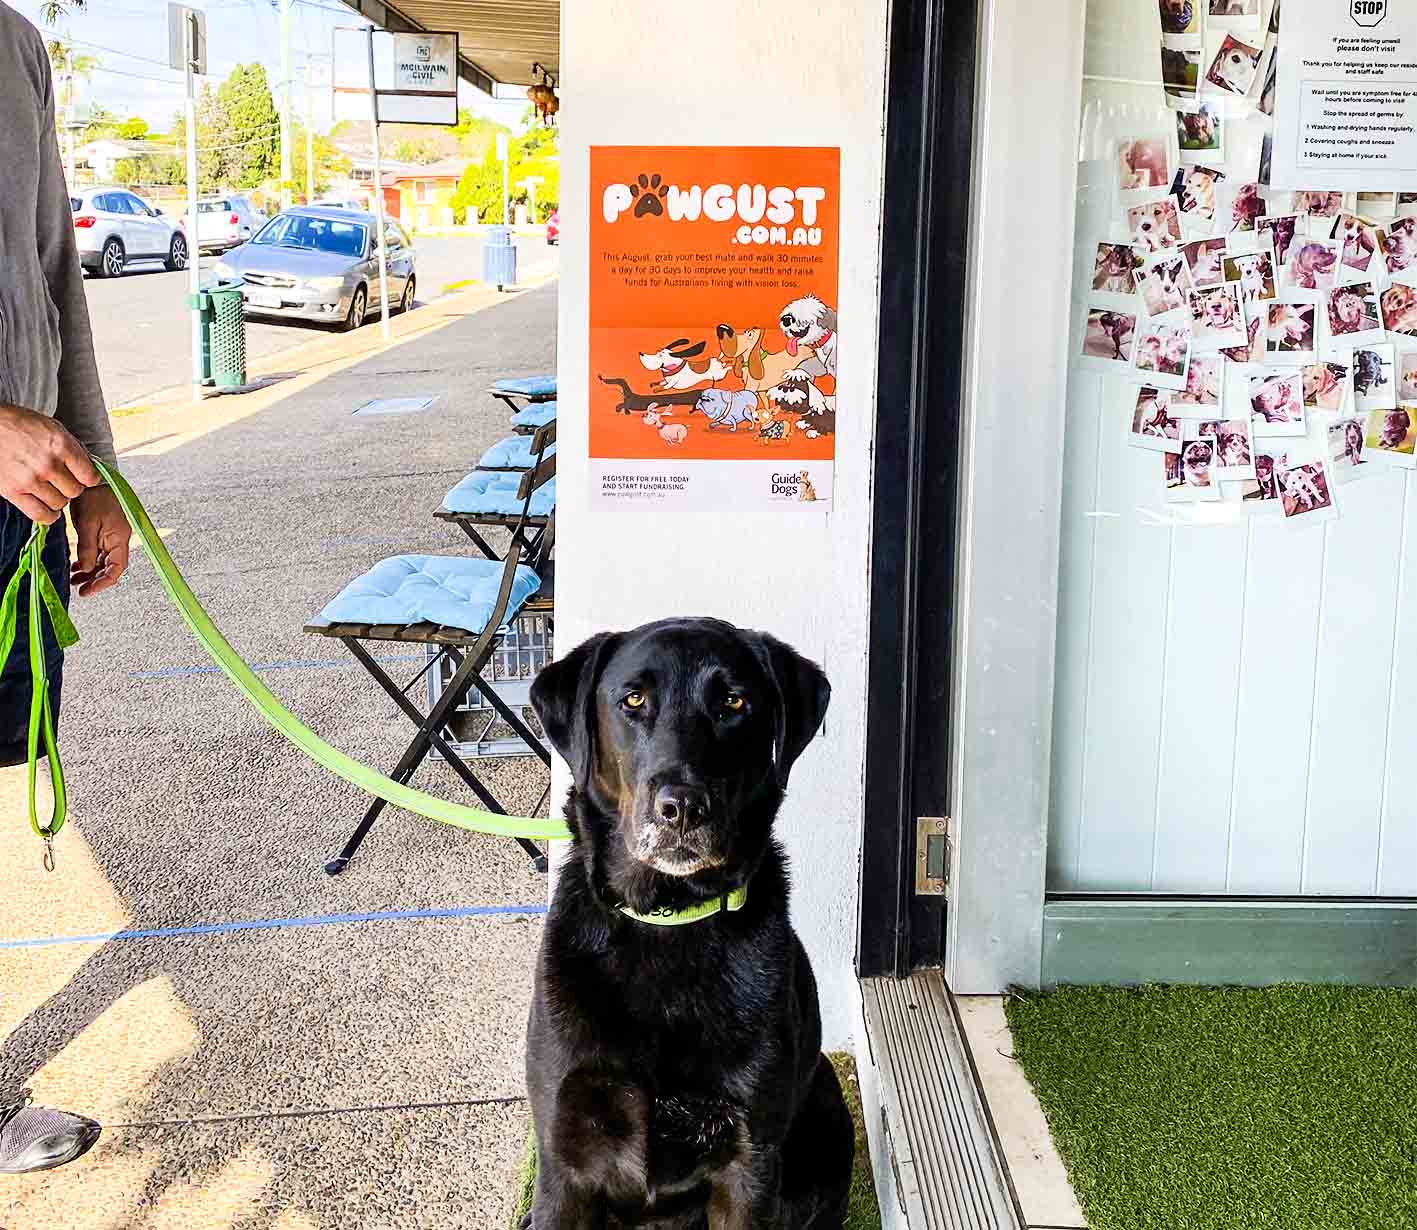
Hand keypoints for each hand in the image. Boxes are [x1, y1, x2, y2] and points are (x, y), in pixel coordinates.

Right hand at [0, 403, 99, 524]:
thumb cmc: (20, 425)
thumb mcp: (53, 428)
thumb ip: (74, 449)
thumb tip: (91, 469)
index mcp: (60, 445)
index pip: (90, 476)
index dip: (88, 478)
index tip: (82, 477)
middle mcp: (47, 464)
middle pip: (75, 491)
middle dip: (71, 486)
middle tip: (61, 480)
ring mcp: (30, 479)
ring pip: (60, 504)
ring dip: (57, 498)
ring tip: (49, 488)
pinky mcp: (13, 491)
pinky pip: (41, 515)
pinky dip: (48, 515)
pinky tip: (47, 505)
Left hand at [69, 484, 129, 596]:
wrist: (95, 478)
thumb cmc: (95, 497)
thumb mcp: (89, 523)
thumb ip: (88, 547)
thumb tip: (86, 568)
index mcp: (119, 539)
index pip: (116, 568)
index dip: (103, 582)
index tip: (87, 590)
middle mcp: (118, 540)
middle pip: (110, 568)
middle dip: (95, 580)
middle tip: (79, 589)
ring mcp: (110, 537)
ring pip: (103, 562)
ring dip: (90, 572)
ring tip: (74, 579)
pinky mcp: (102, 533)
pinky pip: (98, 553)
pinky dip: (88, 561)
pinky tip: (76, 566)